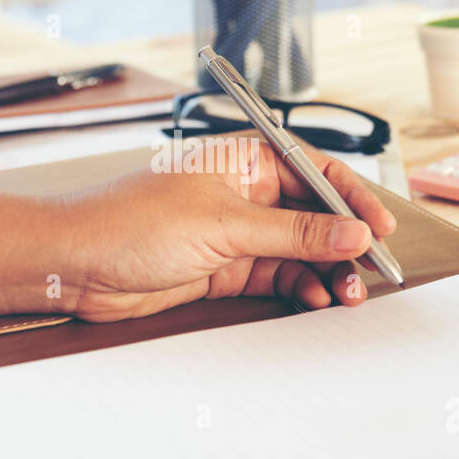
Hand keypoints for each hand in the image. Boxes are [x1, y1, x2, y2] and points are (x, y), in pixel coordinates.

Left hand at [0, 134, 396, 322]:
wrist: (76, 263)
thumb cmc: (132, 222)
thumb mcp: (225, 226)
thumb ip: (294, 234)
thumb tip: (351, 232)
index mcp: (244, 158)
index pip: (317, 171)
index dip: (354, 199)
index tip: (381, 228)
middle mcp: (243, 191)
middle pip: (313, 214)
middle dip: (343, 244)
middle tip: (370, 273)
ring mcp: (233, 230)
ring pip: (298, 250)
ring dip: (325, 272)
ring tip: (346, 295)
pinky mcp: (222, 266)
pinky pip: (276, 275)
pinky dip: (299, 288)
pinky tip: (316, 300)